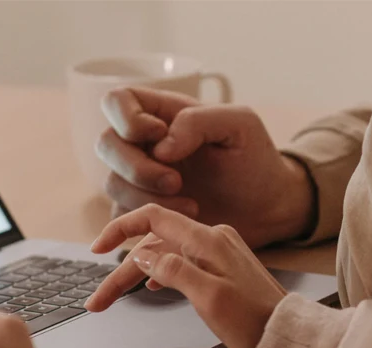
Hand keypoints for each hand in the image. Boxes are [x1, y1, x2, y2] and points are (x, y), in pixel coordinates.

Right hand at [87, 205, 286, 347]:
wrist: (286, 335)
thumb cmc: (253, 321)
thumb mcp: (209, 298)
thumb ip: (173, 272)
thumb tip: (141, 257)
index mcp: (207, 240)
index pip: (152, 218)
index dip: (119, 230)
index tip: (96, 250)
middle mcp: (211, 239)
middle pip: (152, 245)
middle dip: (120, 272)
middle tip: (96, 302)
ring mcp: (216, 252)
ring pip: (163, 257)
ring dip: (135, 277)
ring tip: (111, 301)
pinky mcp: (220, 268)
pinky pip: (180, 262)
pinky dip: (158, 273)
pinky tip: (149, 287)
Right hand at [97, 87, 314, 247]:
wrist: (265, 209)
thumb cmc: (255, 161)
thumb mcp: (240, 126)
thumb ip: (199, 120)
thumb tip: (159, 145)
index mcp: (163, 113)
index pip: (117, 101)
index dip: (127, 119)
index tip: (161, 136)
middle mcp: (145, 144)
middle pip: (106, 143)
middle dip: (137, 167)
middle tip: (177, 182)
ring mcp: (140, 179)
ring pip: (111, 182)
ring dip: (145, 197)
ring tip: (190, 206)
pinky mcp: (142, 212)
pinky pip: (120, 215)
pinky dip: (145, 221)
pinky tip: (181, 221)